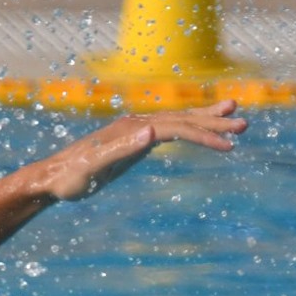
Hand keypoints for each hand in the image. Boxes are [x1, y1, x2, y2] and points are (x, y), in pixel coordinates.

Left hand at [30, 100, 245, 202]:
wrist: (51, 179)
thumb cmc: (71, 177)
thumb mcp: (94, 166)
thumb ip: (121, 149)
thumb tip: (152, 130)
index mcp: (133, 128)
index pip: (177, 128)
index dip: (203, 134)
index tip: (229, 144)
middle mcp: (137, 124)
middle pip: (183, 118)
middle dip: (214, 122)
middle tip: (245, 123)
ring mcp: (136, 131)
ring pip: (178, 121)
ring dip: (205, 120)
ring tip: (233, 116)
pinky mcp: (133, 142)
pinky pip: (168, 132)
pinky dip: (188, 130)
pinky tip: (198, 132)